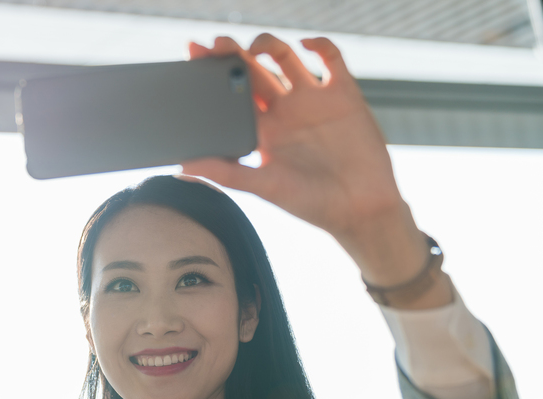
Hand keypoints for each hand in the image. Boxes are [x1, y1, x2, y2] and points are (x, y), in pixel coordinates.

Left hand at [183, 35, 450, 304]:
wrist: (361, 210)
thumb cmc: (312, 205)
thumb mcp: (264, 187)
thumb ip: (226, 173)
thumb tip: (182, 167)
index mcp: (263, 132)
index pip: (231, 96)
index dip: (214, 76)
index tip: (194, 60)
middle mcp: (285, 112)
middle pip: (253, 71)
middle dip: (232, 54)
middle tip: (214, 43)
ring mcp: (314, 101)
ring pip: (285, 59)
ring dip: (268, 44)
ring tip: (253, 47)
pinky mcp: (344, 95)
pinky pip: (332, 59)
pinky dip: (320, 45)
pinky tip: (306, 44)